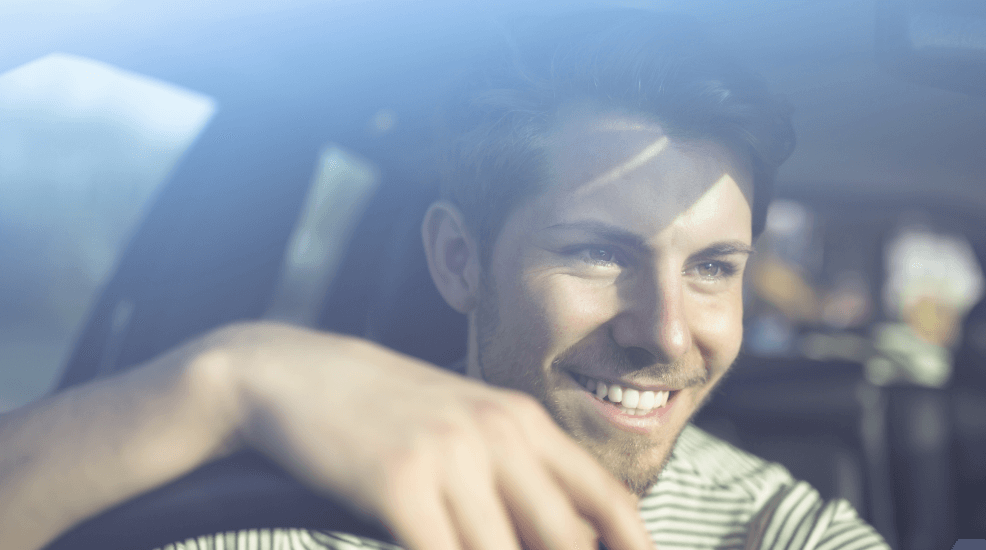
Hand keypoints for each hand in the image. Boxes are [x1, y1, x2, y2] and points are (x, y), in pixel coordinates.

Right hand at [205, 322, 653, 549]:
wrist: (294, 375)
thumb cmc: (382, 407)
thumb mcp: (463, 421)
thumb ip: (515, 472)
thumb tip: (563, 536)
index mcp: (520, 419)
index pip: (604, 499)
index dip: (632, 549)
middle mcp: (497, 433)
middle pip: (564, 540)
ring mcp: (450, 456)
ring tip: (461, 549)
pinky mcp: (400, 482)